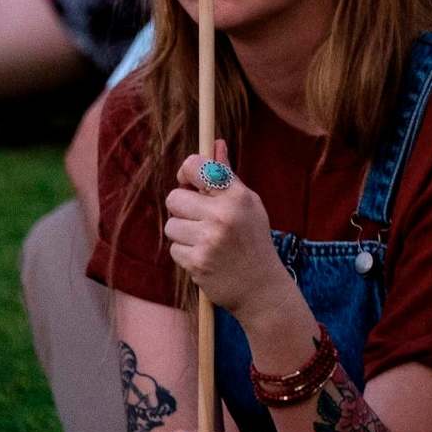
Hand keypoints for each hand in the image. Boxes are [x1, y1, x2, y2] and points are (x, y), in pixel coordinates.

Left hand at [166, 142, 289, 315]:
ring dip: (182, 233)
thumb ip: (227, 176)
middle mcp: (223, 215)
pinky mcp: (197, 262)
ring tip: (204, 240)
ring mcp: (209, 240)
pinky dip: (185, 254)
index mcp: (236, 196)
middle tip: (198, 217)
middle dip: (181, 208)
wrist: (261, 287)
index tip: (188, 181)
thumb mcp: (248, 204)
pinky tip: (204, 257)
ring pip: (171, 225)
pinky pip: (174, 249)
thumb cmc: (253, 240)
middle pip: (174, 198)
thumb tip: (215, 143)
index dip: (186, 171)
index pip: (196, 166)